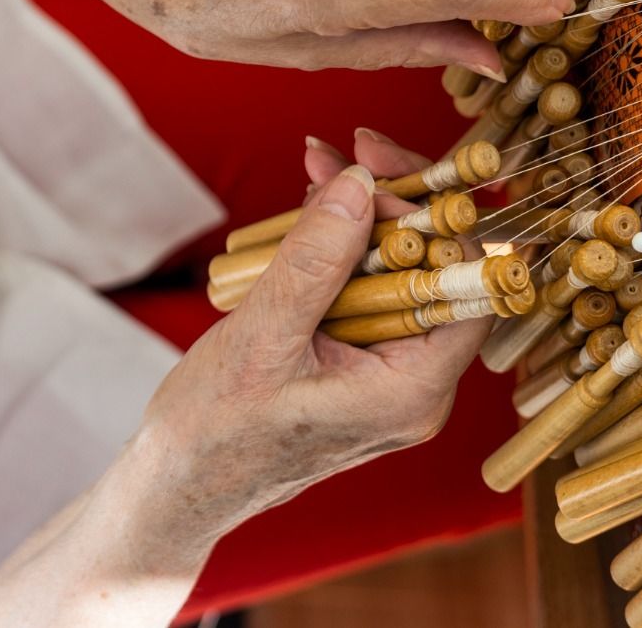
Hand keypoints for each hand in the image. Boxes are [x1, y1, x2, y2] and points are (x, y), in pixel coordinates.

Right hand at [112, 128, 490, 561]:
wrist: (178, 484)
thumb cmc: (215, 430)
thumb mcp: (263, 337)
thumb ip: (315, 262)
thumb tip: (360, 188)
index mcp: (412, 390)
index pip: (463, 283)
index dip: (430, 217)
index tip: (373, 170)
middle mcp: (413, 383)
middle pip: (431, 271)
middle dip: (388, 205)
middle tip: (341, 155)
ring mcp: (385, 375)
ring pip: (393, 276)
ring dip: (357, 221)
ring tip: (317, 172)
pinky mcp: (354, 364)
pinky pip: (362, 295)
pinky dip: (337, 252)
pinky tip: (307, 216)